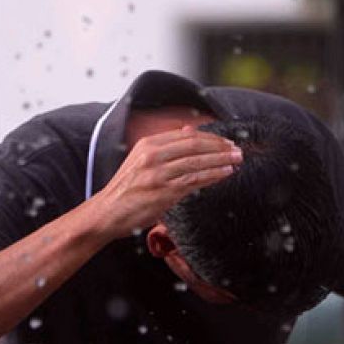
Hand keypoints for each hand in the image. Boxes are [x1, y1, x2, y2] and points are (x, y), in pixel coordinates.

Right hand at [87, 125, 241, 239]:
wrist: (107, 213)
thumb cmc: (126, 189)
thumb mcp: (141, 160)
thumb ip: (165, 146)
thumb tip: (188, 130)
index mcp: (147, 144)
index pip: (186, 135)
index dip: (210, 137)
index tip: (226, 141)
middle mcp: (152, 155)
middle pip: (194, 145)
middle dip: (219, 147)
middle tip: (237, 149)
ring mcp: (158, 174)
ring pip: (197, 162)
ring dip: (221, 160)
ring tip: (237, 160)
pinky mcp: (164, 192)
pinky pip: (195, 180)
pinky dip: (213, 175)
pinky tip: (225, 173)